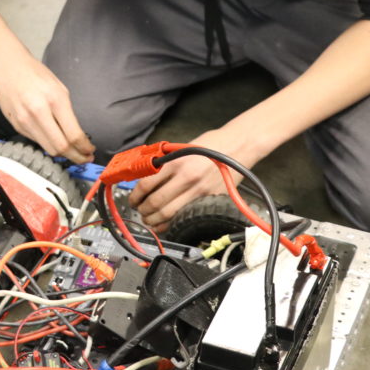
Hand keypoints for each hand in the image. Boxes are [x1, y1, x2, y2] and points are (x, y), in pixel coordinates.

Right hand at [0, 52, 95, 163]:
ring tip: (72, 153)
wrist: (6, 66)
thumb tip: (76, 135)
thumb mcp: (59, 88)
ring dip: (63, 154)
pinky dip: (48, 143)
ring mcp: (25, 121)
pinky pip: (36, 141)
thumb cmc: (34, 73)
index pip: (73, 135)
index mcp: (54, 100)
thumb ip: (66, 112)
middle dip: (76, 157)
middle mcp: (38, 113)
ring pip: (48, 149)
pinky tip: (54, 140)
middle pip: (61, 147)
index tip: (90, 150)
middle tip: (84, 158)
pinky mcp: (17, 125)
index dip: (85, 148)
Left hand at [128, 129, 247, 231]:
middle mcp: (186, 177)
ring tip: (149, 219)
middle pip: (155, 203)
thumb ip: (163, 163)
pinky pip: (185, 216)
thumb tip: (144, 178)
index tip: (132, 200)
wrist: (237, 147)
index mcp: (175, 162)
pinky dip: (171, 224)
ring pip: (168, 214)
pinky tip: (165, 224)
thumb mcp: (181, 149)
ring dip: (154, 220)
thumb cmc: (209, 145)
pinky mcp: (208, 200)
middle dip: (142, 210)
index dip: (135, 196)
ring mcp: (198, 191)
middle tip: (139, 211)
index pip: (146, 184)